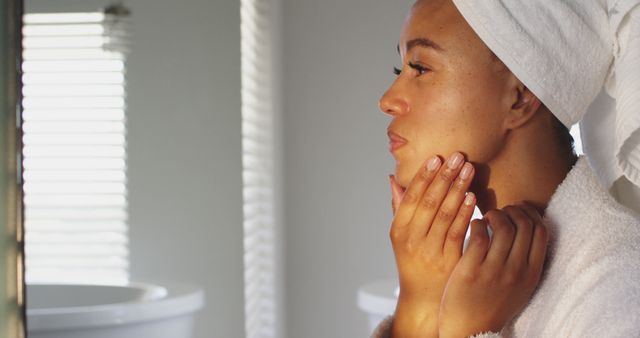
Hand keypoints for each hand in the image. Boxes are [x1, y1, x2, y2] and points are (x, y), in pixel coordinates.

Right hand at [389, 152, 476, 337]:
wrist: (424, 299)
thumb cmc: (413, 262)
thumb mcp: (401, 236)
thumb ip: (399, 207)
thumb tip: (392, 179)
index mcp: (399, 231)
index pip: (411, 198)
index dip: (424, 176)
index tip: (436, 158)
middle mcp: (412, 240)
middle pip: (429, 202)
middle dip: (444, 177)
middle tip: (457, 156)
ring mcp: (430, 251)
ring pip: (445, 214)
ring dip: (458, 189)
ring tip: (468, 169)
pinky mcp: (449, 261)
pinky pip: (458, 231)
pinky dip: (466, 212)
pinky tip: (473, 196)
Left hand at [438, 204, 548, 337]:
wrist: (471, 331)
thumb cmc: (493, 304)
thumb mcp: (520, 286)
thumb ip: (526, 261)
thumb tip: (529, 226)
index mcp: (532, 274)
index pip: (542, 232)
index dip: (531, 214)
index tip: (519, 210)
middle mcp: (516, 272)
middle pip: (524, 225)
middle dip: (512, 210)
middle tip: (501, 212)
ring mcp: (494, 271)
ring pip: (503, 227)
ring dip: (494, 214)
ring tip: (487, 217)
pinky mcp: (471, 271)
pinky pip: (479, 236)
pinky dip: (477, 223)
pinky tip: (474, 226)